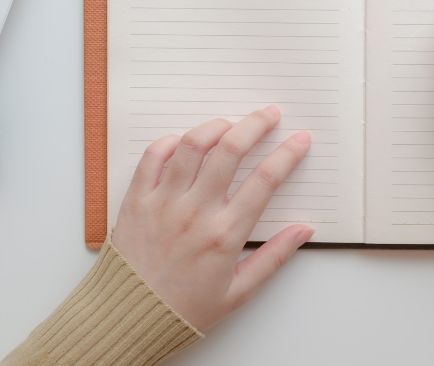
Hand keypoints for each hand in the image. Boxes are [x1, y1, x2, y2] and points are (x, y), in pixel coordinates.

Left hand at [112, 106, 313, 331]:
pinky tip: (184, 143)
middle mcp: (195, 212)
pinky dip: (170, 142)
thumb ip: (274, 257)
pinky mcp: (136, 200)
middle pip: (231, 150)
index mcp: (224, 235)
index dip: (287, 154)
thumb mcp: (239, 291)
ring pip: (192, 145)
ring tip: (230, 123)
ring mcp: (163, 203)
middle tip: (269, 115)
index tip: (299, 140)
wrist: (129, 318)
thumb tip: (304, 230)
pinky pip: (153, 157)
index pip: (264, 181)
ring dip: (216, 126)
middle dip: (256, 125)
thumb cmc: (183, 309)